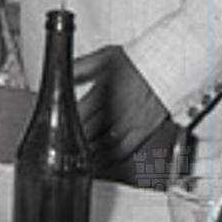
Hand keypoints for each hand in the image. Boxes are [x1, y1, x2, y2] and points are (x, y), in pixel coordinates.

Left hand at [72, 45, 171, 181]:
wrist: (165, 66)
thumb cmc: (136, 61)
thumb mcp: (102, 57)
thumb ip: (80, 67)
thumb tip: (61, 70)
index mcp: (101, 93)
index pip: (77, 114)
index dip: (63, 122)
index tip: (56, 126)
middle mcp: (113, 111)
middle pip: (86, 132)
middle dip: (72, 139)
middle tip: (61, 146)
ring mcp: (127, 125)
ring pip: (101, 146)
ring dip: (86, 153)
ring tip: (74, 159)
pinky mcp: (140, 134)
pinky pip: (120, 153)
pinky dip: (107, 161)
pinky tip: (98, 164)